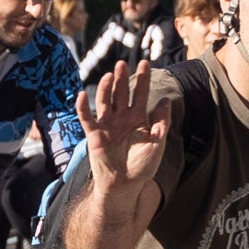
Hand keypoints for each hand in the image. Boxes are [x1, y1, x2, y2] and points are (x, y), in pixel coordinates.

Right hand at [78, 56, 170, 186]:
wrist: (125, 185)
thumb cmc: (143, 167)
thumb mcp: (157, 143)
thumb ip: (162, 122)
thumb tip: (166, 100)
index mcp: (138, 119)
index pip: (140, 93)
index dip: (142, 78)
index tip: (144, 62)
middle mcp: (122, 118)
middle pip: (121, 92)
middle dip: (122, 78)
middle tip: (121, 64)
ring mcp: (107, 125)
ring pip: (105, 101)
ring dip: (106, 88)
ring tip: (110, 76)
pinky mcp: (95, 134)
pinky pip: (87, 118)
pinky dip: (82, 107)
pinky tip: (82, 94)